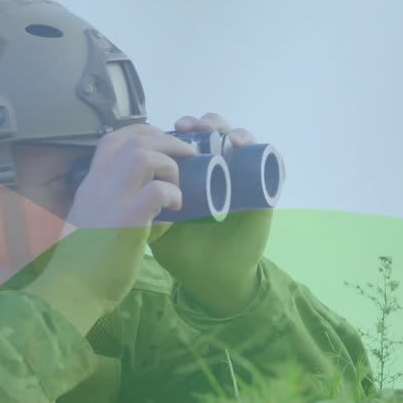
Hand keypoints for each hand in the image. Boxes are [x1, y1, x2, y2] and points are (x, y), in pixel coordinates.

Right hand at [25, 124, 194, 332]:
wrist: (71, 288)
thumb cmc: (84, 262)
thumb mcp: (93, 223)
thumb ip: (119, 209)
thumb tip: (158, 209)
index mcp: (90, 184)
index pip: (112, 139)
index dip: (142, 133)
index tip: (160, 143)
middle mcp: (98, 184)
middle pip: (134, 140)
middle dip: (166, 141)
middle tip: (184, 156)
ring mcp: (112, 198)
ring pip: (144, 155)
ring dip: (169, 164)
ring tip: (178, 183)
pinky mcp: (127, 219)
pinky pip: (158, 190)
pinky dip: (173, 194)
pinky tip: (176, 208)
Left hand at [148, 113, 273, 316]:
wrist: (213, 280)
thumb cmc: (185, 253)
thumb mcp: (156, 228)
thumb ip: (142, 209)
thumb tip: (129, 187)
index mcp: (191, 176)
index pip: (190, 142)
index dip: (182, 130)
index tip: (170, 129)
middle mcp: (217, 173)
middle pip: (215, 135)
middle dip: (205, 122)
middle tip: (191, 127)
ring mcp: (241, 182)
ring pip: (242, 143)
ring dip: (233, 131)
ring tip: (222, 137)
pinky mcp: (262, 195)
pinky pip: (273, 168)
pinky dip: (265, 152)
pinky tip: (244, 148)